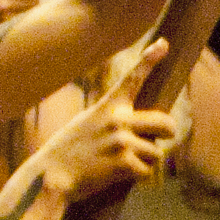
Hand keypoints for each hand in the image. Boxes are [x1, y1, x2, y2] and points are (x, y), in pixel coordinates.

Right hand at [35, 49, 185, 199]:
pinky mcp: (123, 163)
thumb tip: (143, 130)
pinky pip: (146, 170)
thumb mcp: (87, 122)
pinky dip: (136, 176)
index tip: (163, 44)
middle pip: (165, 122)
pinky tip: (117, 175)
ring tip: (120, 162)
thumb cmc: (69, 151)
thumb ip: (112, 119)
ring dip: (145, 160)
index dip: (150, 60)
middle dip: (168, 132)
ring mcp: (121, 141)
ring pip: (156, 152)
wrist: (50, 175)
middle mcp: (118, 120)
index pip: (132, 78)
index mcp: (108, 106)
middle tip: (164, 137)